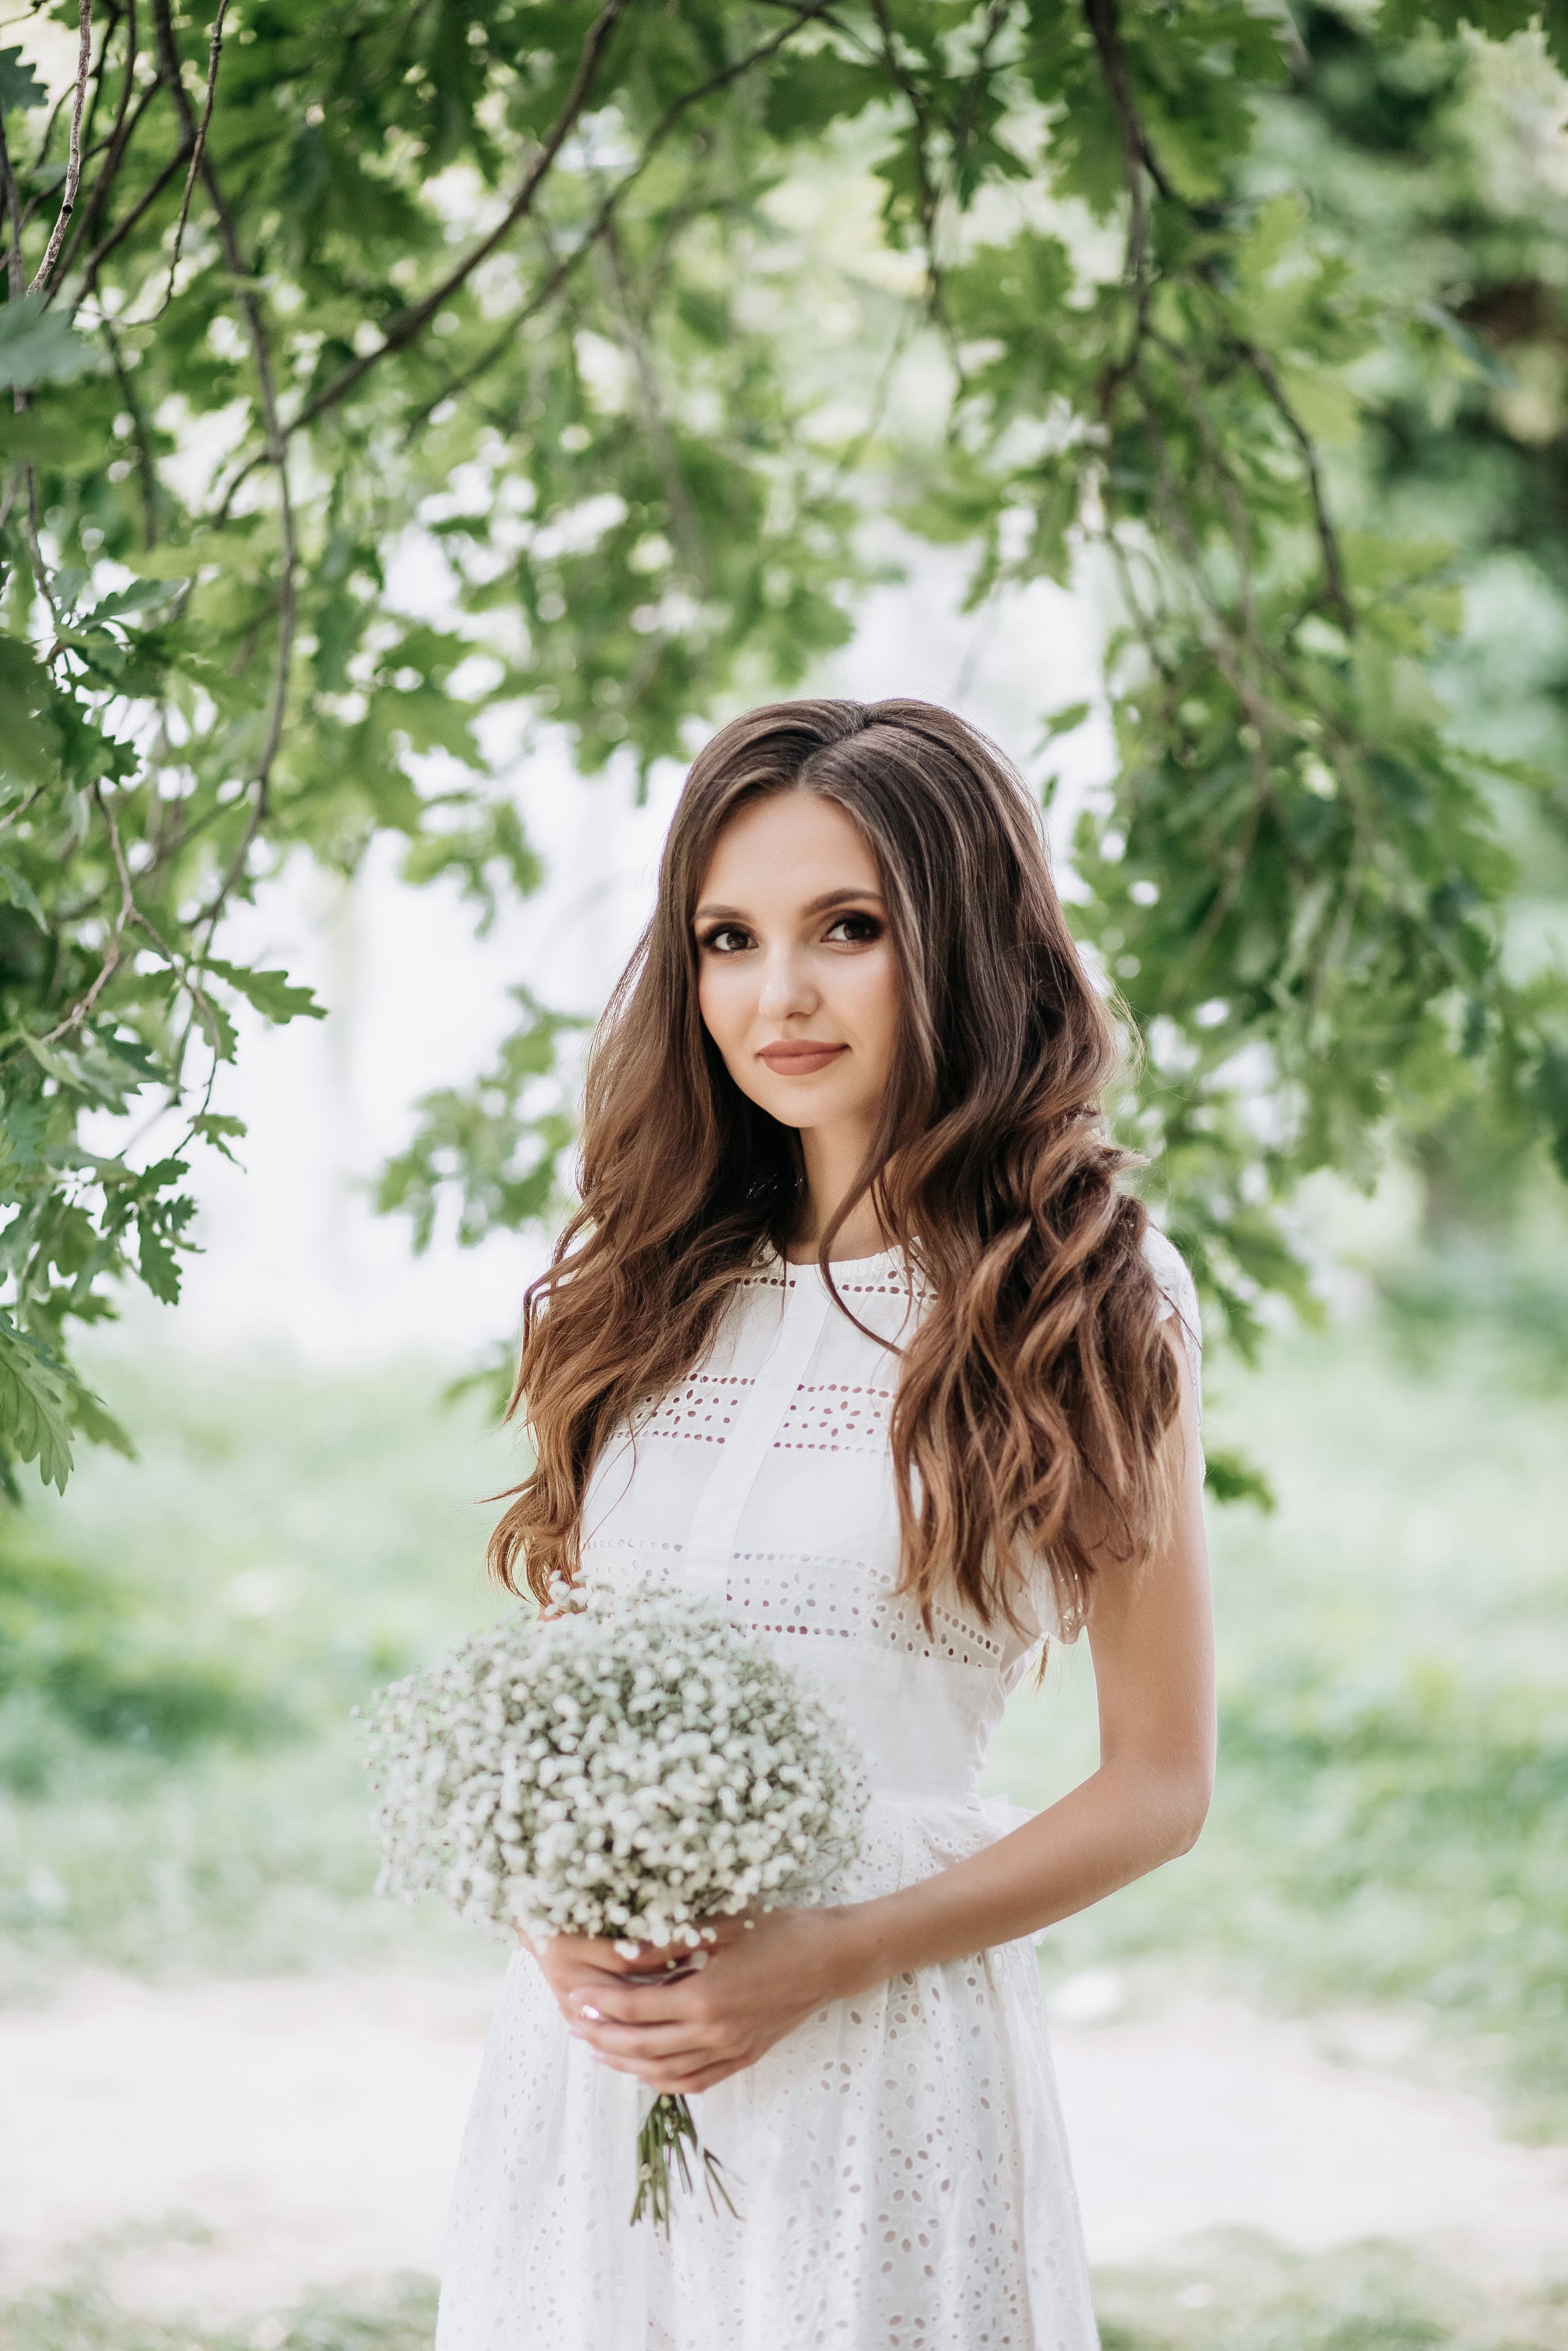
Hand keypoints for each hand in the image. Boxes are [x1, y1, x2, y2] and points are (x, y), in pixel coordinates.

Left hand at [531, 1907, 859, 2095]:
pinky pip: (695, 2081)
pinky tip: (646, 2071)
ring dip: (627, 2065)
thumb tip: (624, 1949)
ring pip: (665, 2072)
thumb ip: (672, 1942)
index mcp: (705, 1996)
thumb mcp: (723, 1926)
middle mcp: (714, 2032)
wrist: (831, 1958)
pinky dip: (664, 2080)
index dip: (602, 2004)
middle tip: (576, 2028)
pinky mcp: (744, 2058)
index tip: (577, 1996)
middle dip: (603, 2038)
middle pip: (642, 2047)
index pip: (637, 2008)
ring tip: (600, 2053)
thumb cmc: (779, 1930)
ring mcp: (730, 2050)